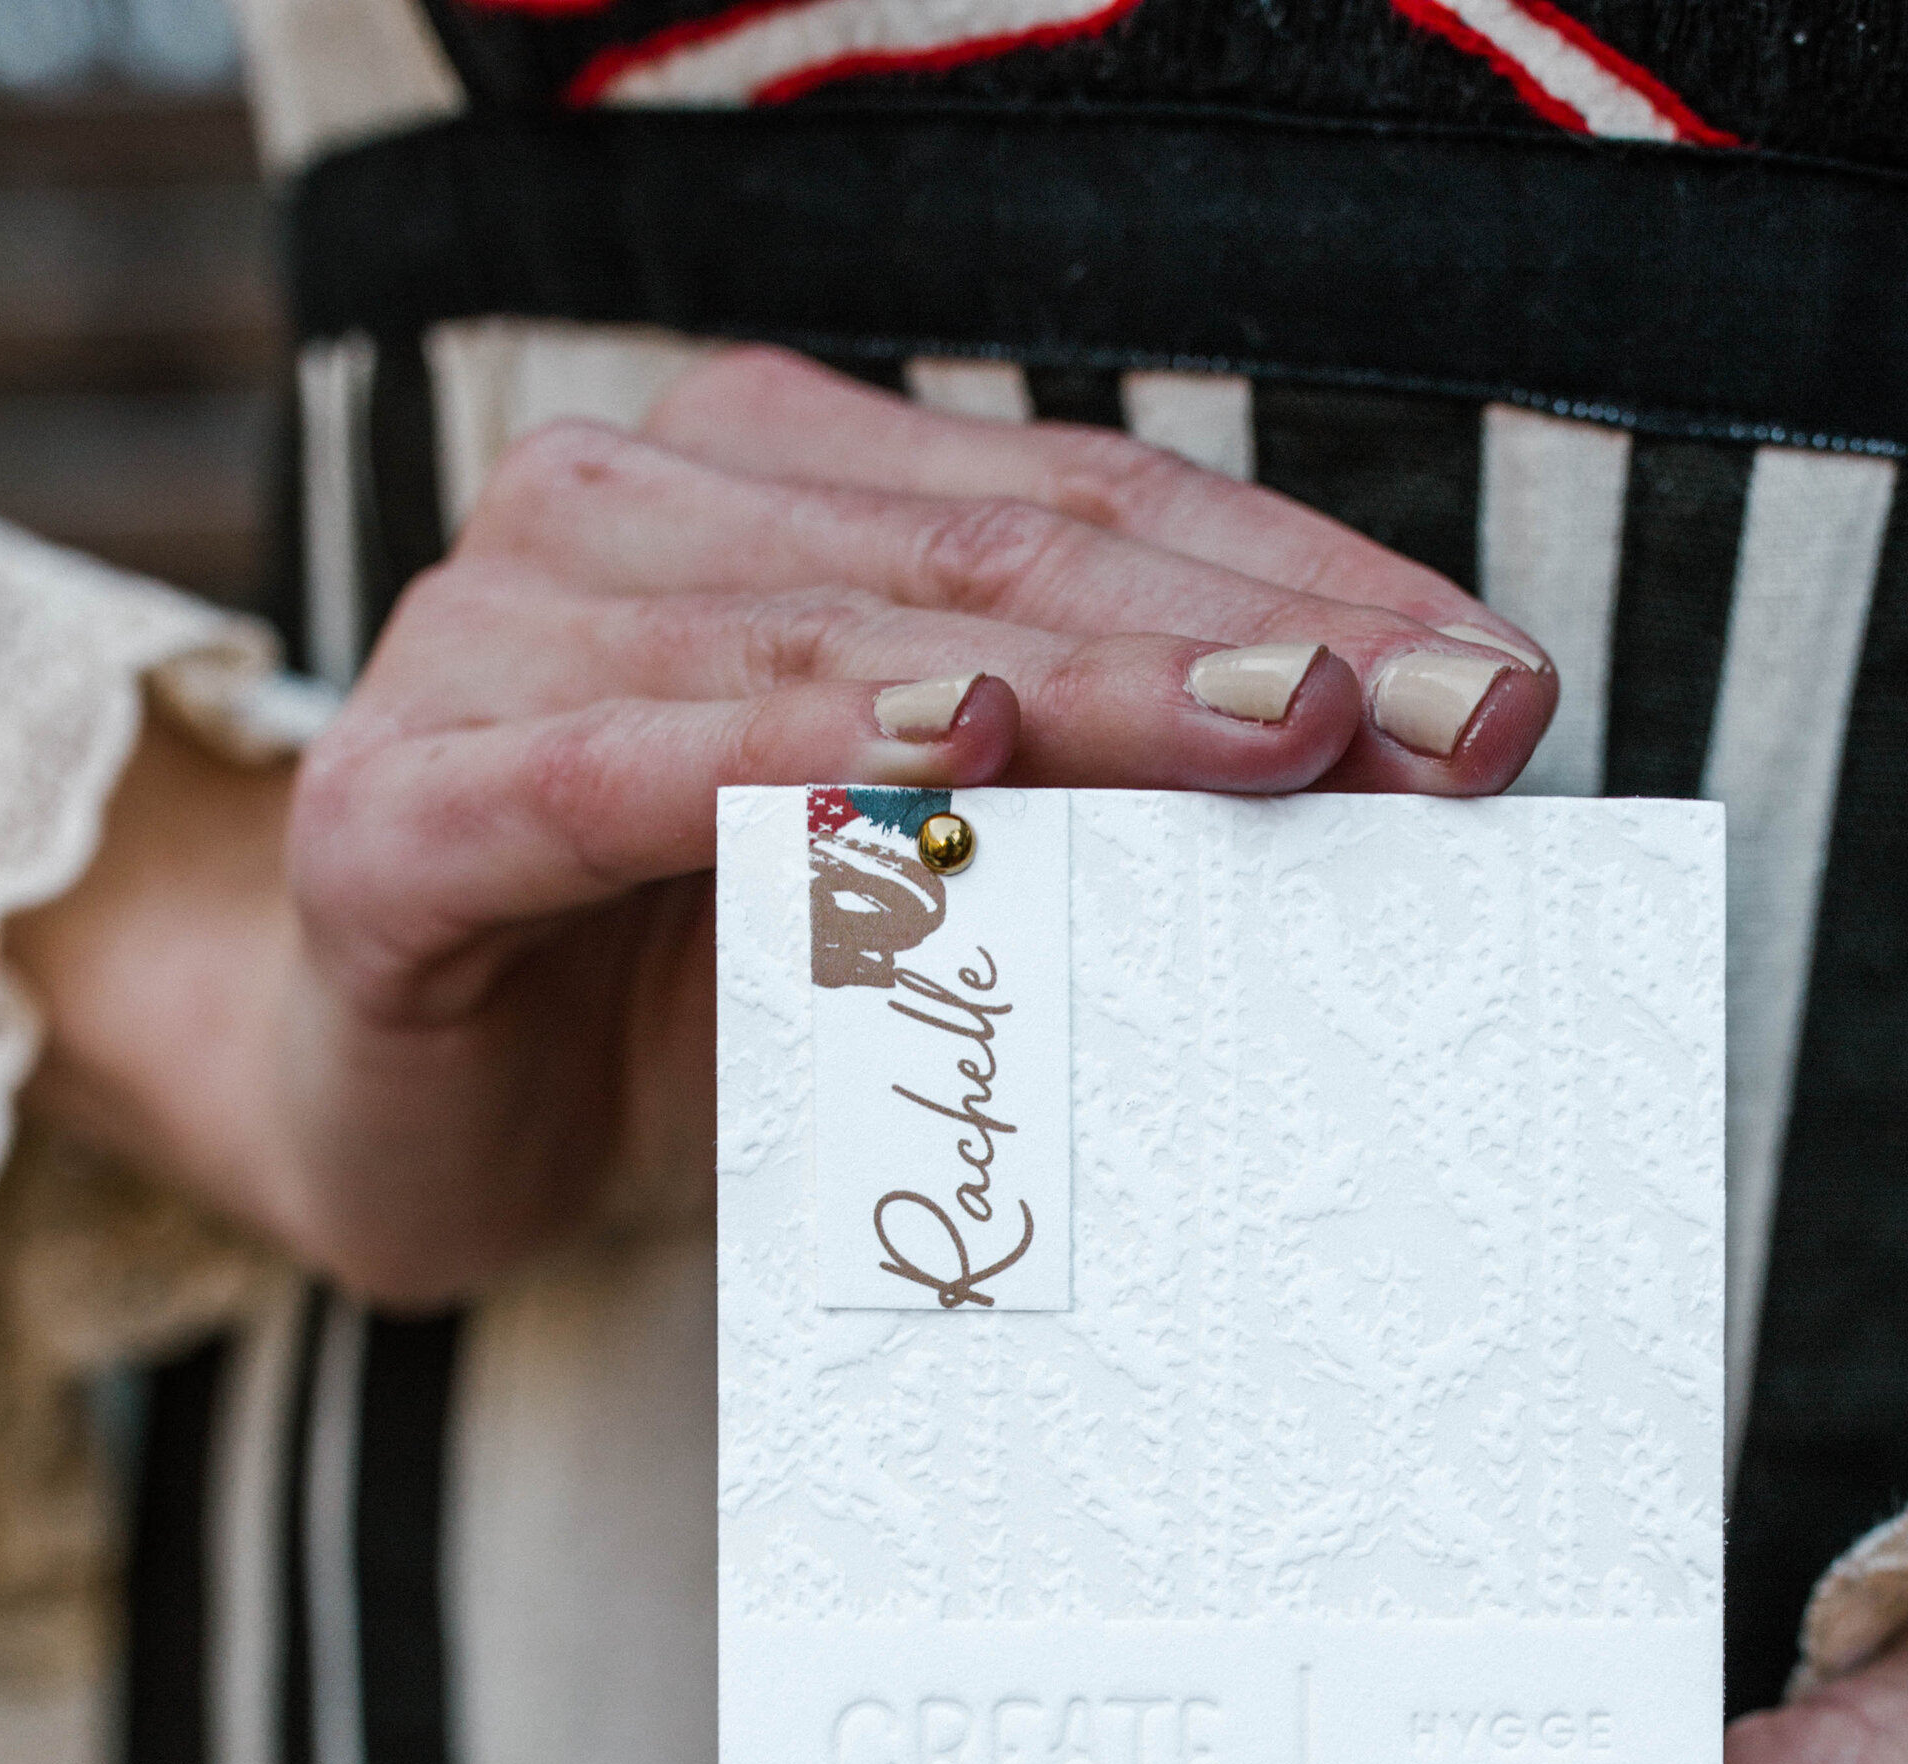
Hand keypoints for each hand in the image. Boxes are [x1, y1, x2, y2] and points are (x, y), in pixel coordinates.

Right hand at [8, 347, 1553, 1304]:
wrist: (411, 1126)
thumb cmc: (694, 1000)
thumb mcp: (923, 890)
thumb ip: (1084, 808)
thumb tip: (1379, 808)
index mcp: (774, 493)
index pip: (1084, 509)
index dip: (1302, 580)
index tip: (1499, 693)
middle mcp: (633, 515)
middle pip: (989, 557)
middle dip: (1237, 636)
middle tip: (1438, 721)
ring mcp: (498, 644)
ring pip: (831, 643)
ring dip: (1068, 688)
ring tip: (1267, 725)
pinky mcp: (408, 817)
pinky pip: (616, 774)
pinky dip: (784, 765)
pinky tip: (938, 770)